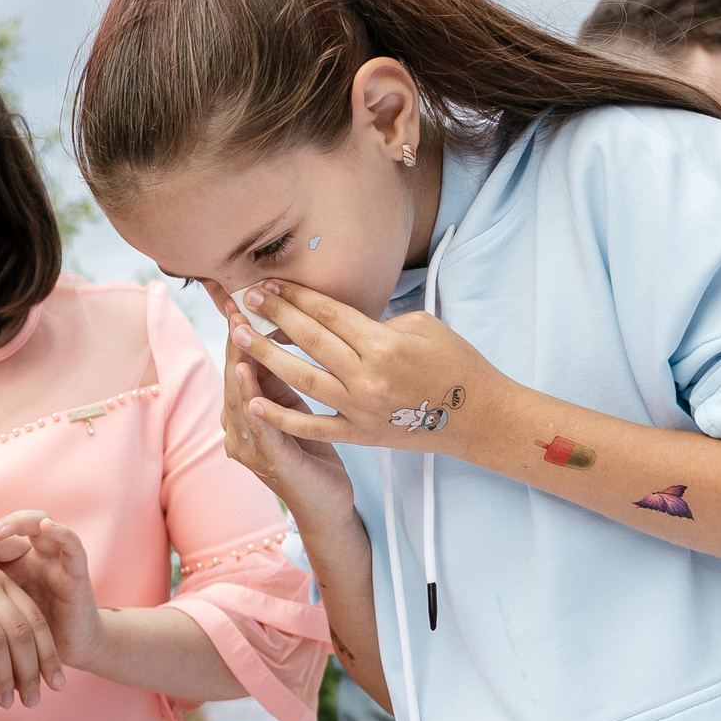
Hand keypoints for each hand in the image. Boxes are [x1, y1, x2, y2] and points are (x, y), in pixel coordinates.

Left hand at [0, 511, 103, 672]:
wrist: (64, 654)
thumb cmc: (25, 636)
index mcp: (6, 563)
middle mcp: (28, 553)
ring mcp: (52, 556)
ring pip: (33, 523)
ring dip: (12, 526)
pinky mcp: (77, 566)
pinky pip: (71, 541)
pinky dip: (59, 532)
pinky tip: (45, 528)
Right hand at [0, 571, 63, 709]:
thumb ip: (3, 648)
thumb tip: (34, 681)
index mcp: (0, 582)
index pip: (34, 622)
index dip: (48, 656)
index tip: (57, 687)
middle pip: (17, 631)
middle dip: (28, 671)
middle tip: (32, 701)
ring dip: (1, 675)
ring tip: (4, 700)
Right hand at [205, 286, 357, 533]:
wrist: (329, 505)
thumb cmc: (314, 454)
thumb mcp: (296, 407)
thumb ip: (284, 376)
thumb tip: (287, 326)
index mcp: (247, 411)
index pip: (239, 362)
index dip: (238, 330)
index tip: (238, 295)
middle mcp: (238, 427)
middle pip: (233, 373)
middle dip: (234, 336)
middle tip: (235, 302)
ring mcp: (249, 446)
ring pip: (239, 394)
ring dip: (237, 359)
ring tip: (238, 328)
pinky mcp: (269, 461)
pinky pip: (258, 425)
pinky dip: (250, 397)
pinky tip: (246, 372)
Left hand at [224, 279, 506, 455]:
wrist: (480, 418)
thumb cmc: (457, 365)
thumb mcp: (425, 328)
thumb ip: (379, 323)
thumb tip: (342, 321)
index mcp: (384, 344)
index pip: (329, 314)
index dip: (296, 297)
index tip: (270, 285)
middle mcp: (368, 377)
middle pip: (310, 341)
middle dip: (275, 317)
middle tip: (247, 300)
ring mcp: (360, 409)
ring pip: (302, 379)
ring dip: (267, 357)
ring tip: (241, 336)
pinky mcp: (359, 435)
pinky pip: (313, 426)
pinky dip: (281, 417)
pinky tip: (253, 403)